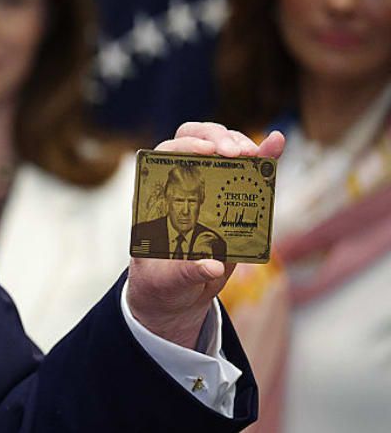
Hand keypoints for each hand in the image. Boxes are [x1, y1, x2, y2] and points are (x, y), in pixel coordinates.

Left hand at [126, 123, 284, 348]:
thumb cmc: (162, 284)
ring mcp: (208, 189)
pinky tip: (276, 142)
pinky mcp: (232, 200)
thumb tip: (212, 266)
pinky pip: (248, 173)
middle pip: (193, 141)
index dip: (184, 147)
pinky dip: (264, 156)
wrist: (178, 296)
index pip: (164, 157)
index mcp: (156, 198)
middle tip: (236, 153)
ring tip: (255, 155)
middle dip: (216, 138)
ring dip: (239, 144)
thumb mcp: (167, 282)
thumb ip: (184, 274)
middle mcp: (181, 186)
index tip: (206, 152)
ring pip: (221, 149)